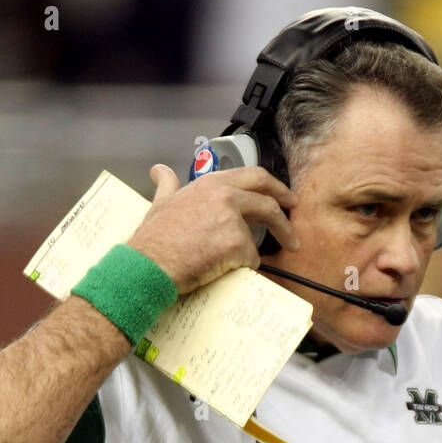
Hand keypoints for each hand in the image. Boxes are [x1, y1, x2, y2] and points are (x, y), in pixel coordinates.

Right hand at [127, 163, 299, 295]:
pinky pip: (251, 260)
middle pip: (267, 201)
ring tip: (268, 254)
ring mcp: (232, 218)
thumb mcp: (160, 202)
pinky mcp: (236, 244)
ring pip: (260, 234)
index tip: (284, 198)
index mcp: (210, 183)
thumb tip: (160, 172)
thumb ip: (167, 185)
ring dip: (265, 245)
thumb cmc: (153, 239)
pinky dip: (244, 268)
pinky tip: (226, 270)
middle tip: (293, 228)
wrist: (148, 265)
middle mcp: (224, 195)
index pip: (253, 177)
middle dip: (285, 216)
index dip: (273, 187)